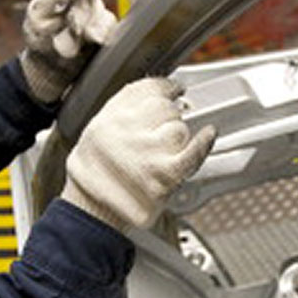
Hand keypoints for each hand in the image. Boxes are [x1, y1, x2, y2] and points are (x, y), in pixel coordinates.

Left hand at [19, 0, 117, 102]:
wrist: (47, 65)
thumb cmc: (40, 35)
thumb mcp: (39, 13)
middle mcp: (87, 1)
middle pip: (93, 0)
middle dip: (81, 14)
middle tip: (71, 23)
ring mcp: (97, 18)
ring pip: (103, 18)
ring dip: (88, 29)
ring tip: (73, 38)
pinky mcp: (105, 35)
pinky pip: (109, 32)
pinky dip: (97, 39)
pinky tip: (88, 42)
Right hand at [62, 78, 216, 231]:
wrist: (89, 210)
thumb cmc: (93, 174)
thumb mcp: (97, 129)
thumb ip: (125, 107)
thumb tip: (158, 89)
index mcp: (111, 116)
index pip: (148, 88)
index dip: (165, 88)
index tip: (172, 90)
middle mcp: (128, 129)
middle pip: (164, 107)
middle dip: (167, 117)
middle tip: (159, 132)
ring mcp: (148, 151)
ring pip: (178, 129)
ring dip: (175, 139)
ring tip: (161, 153)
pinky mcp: (165, 173)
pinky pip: (192, 152)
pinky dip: (203, 144)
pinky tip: (208, 134)